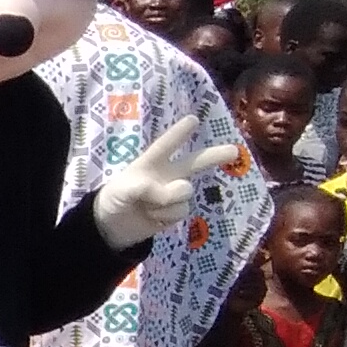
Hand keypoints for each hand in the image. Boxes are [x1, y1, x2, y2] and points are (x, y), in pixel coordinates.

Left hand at [92, 117, 238, 248]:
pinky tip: (152, 217)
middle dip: (215, 155)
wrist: (111, 227)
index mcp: (150, 163)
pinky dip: (165, 216)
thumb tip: (173, 193)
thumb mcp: (122, 190)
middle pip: (195, 162)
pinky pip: (180, 211)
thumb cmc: (114, 199)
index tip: (192, 119)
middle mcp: (167, 174)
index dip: (178, 133)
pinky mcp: (176, 211)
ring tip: (146, 206)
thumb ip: (146, 187)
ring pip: (185, 192)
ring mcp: (173, 193)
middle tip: (235, 151)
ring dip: (165, 202)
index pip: (165, 145)